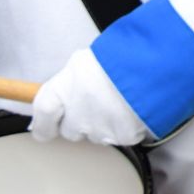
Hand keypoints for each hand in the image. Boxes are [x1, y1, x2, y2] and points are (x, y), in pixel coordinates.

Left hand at [31, 48, 149, 145]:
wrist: (151, 64)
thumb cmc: (117, 56)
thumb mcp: (82, 62)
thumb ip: (68, 82)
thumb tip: (62, 95)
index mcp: (60, 93)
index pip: (42, 119)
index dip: (44, 125)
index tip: (47, 127)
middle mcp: (76, 115)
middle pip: (70, 131)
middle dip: (80, 120)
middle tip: (95, 102)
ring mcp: (98, 129)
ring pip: (95, 134)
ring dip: (103, 123)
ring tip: (118, 100)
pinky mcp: (122, 136)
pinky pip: (120, 136)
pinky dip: (126, 125)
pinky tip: (132, 107)